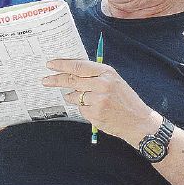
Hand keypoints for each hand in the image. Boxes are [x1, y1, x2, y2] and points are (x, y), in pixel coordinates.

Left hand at [42, 59, 160, 146]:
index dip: (62, 64)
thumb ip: (95, 75)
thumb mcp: (114, 81)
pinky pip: (81, 108)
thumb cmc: (125, 100)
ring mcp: (98, 100)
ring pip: (74, 96)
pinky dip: (84, 108)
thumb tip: (73, 71)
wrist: (138, 121)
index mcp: (107, 73)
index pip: (79, 66)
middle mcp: (102, 84)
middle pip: (72, 80)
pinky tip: (95, 109)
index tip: (51, 64)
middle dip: (56, 80)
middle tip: (45, 80)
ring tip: (87, 99)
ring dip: (74, 97)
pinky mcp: (95, 114)